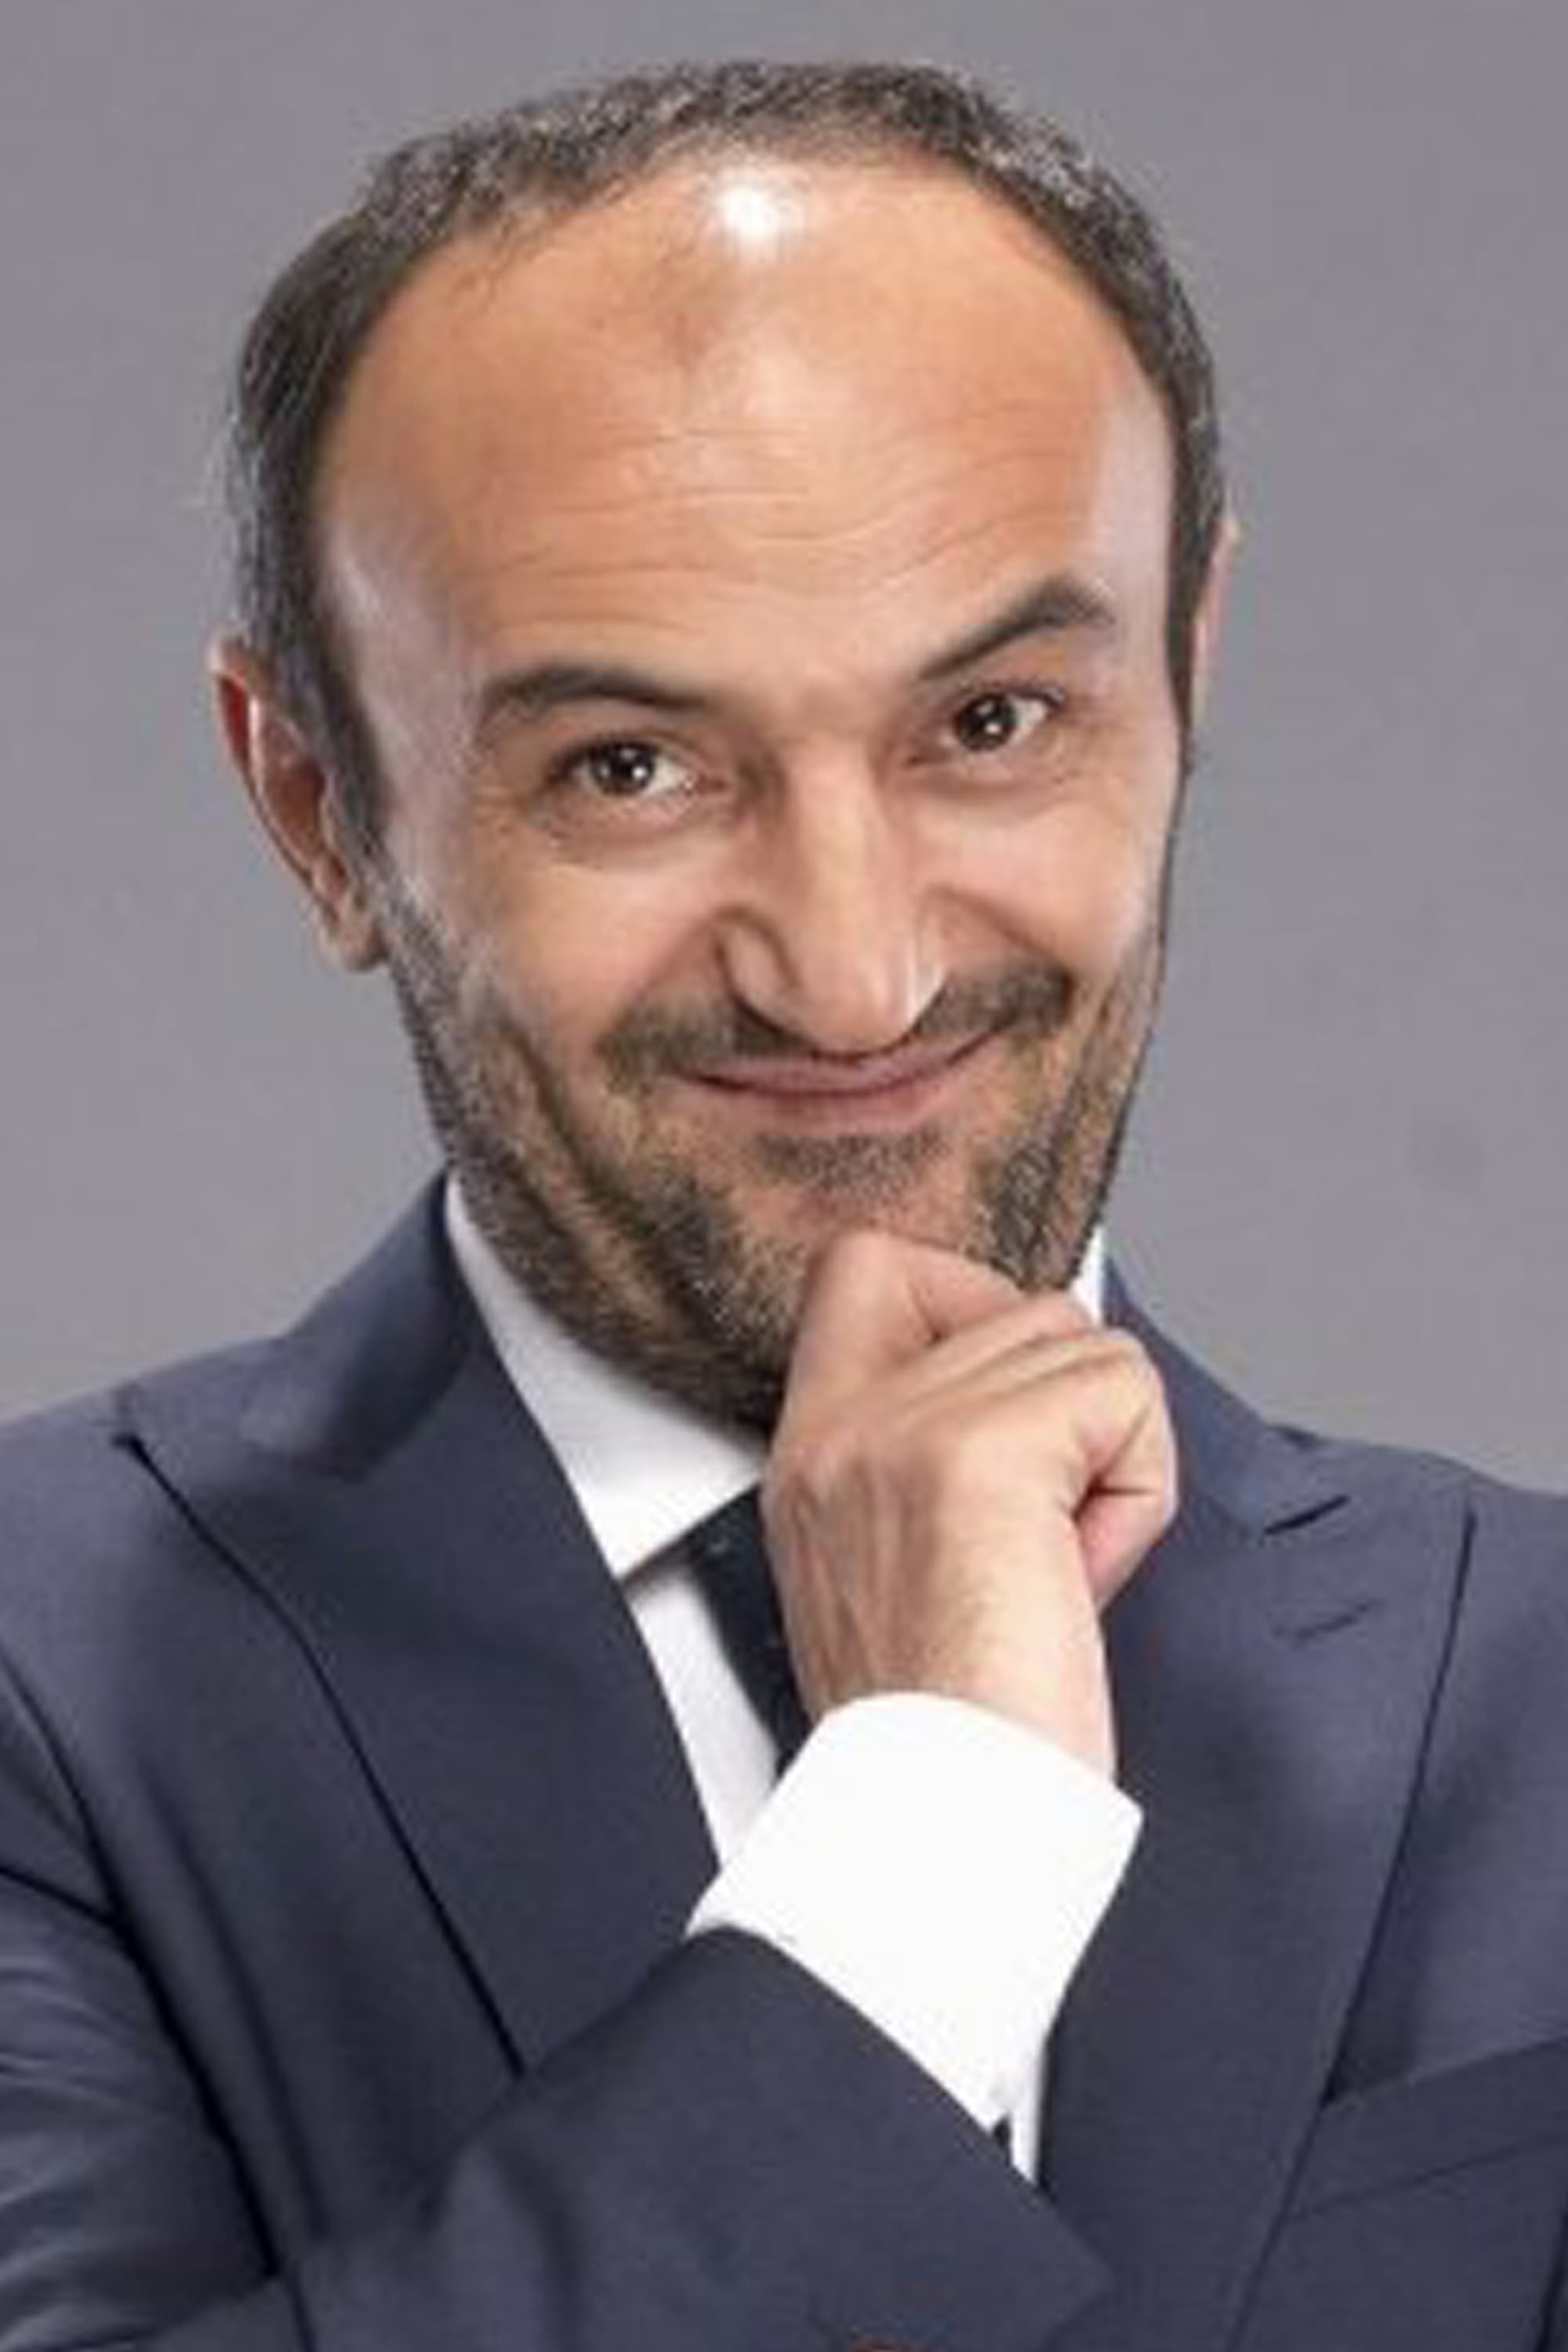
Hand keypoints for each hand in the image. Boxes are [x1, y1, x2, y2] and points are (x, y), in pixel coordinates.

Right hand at [762, 1230, 1176, 1777]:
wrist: (944, 1821)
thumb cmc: (947, 1730)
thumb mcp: (894, 1563)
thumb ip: (930, 1455)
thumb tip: (1043, 1389)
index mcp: (810, 1449)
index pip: (865, 1265)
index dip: (967, 1301)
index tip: (1013, 1420)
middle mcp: (841, 1425)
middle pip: (1019, 1303)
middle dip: (1068, 1416)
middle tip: (1037, 1541)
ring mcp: (904, 1428)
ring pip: (1084, 1344)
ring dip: (1107, 1458)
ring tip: (1054, 1566)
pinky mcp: (983, 1454)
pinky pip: (1125, 1393)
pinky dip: (1136, 1488)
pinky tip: (1081, 1573)